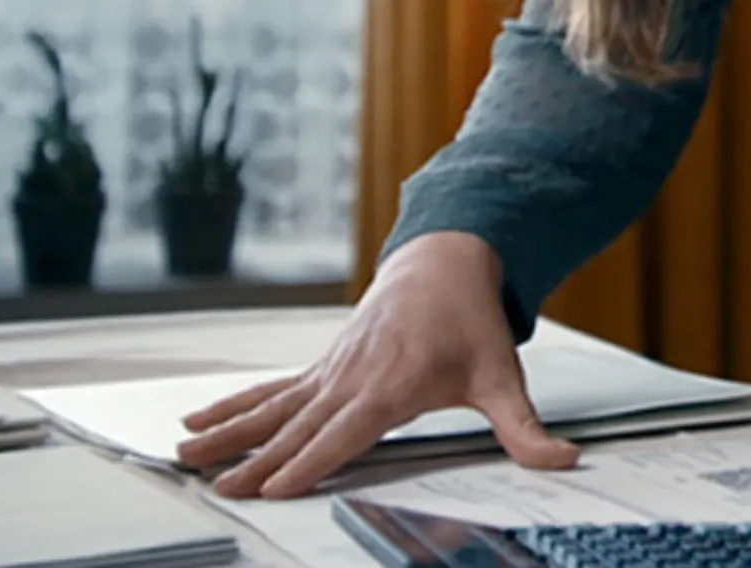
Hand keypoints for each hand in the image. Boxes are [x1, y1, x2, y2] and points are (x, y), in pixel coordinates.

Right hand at [175, 231, 578, 498]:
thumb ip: (526, 428)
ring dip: (227, 432)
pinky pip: (270, 390)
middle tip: (219, 487)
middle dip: (256, 459)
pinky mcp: (321, 367)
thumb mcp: (504, 376)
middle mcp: (352, 378)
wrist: (445, 262)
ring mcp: (330, 371)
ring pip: (272, 408)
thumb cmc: (471, 322)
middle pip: (298, 427)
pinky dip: (232, 407)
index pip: (347, 432)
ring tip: (185, 455)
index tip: (277, 486)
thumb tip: (564, 459)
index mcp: (392, 386)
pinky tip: (195, 422)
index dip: (313, 460)